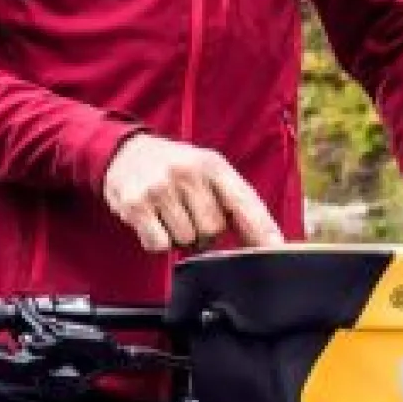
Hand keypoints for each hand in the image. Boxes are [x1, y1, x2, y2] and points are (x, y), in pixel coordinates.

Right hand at [102, 134, 283, 253]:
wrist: (125, 151)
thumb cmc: (176, 168)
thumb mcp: (208, 172)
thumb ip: (236, 203)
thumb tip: (267, 243)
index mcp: (213, 164)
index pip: (244, 201)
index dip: (262, 229)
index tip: (276, 250)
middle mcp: (187, 172)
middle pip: (213, 230)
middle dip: (204, 232)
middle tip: (189, 213)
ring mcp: (160, 188)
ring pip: (186, 241)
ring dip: (180, 237)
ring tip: (170, 214)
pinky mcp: (135, 204)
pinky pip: (159, 245)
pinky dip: (158, 241)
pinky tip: (152, 220)